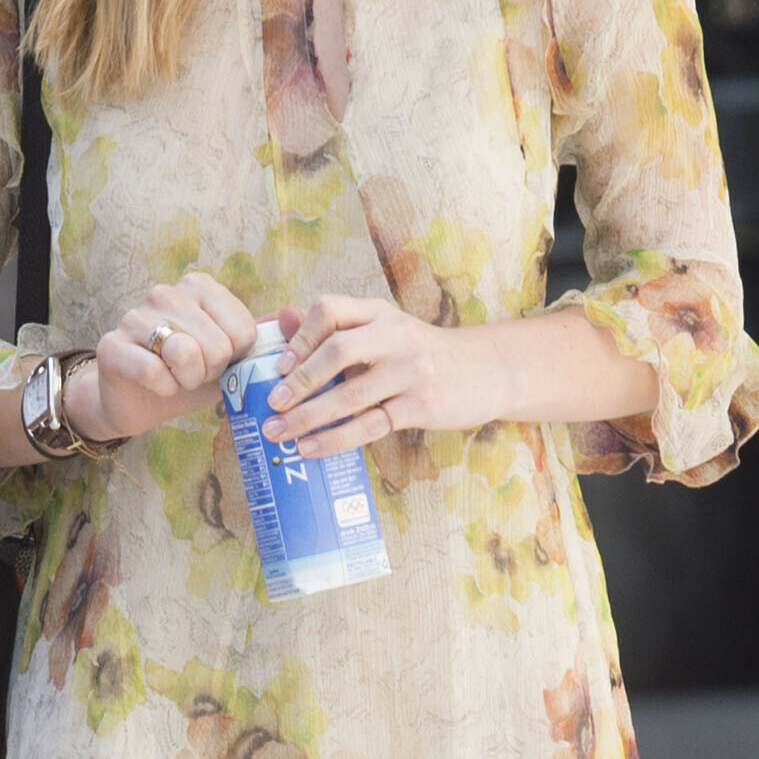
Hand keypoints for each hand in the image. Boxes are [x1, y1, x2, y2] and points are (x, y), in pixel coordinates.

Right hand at [72, 271, 262, 443]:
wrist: (138, 401)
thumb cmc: (189, 375)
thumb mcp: (232, 357)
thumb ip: (264, 336)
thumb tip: (296, 314)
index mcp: (199, 286)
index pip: (243, 331)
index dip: (235, 360)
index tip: (217, 362)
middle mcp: (165, 292)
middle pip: (218, 346)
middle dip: (211, 373)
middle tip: (192, 373)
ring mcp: (135, 316)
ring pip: (186, 355)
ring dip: (187, 381)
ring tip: (176, 377)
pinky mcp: (113, 345)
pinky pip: (155, 373)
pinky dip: (164, 390)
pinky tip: (155, 385)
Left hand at [266, 294, 499, 454]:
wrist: (486, 372)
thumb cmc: (421, 354)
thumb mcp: (384, 331)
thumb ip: (335, 328)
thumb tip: (280, 319)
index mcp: (379, 313)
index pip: (331, 310)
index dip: (299, 338)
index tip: (279, 366)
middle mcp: (395, 336)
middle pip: (338, 351)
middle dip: (300, 381)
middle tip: (272, 405)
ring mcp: (410, 371)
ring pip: (350, 394)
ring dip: (309, 417)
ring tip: (279, 433)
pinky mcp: (420, 406)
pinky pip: (369, 425)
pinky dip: (335, 439)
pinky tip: (311, 449)